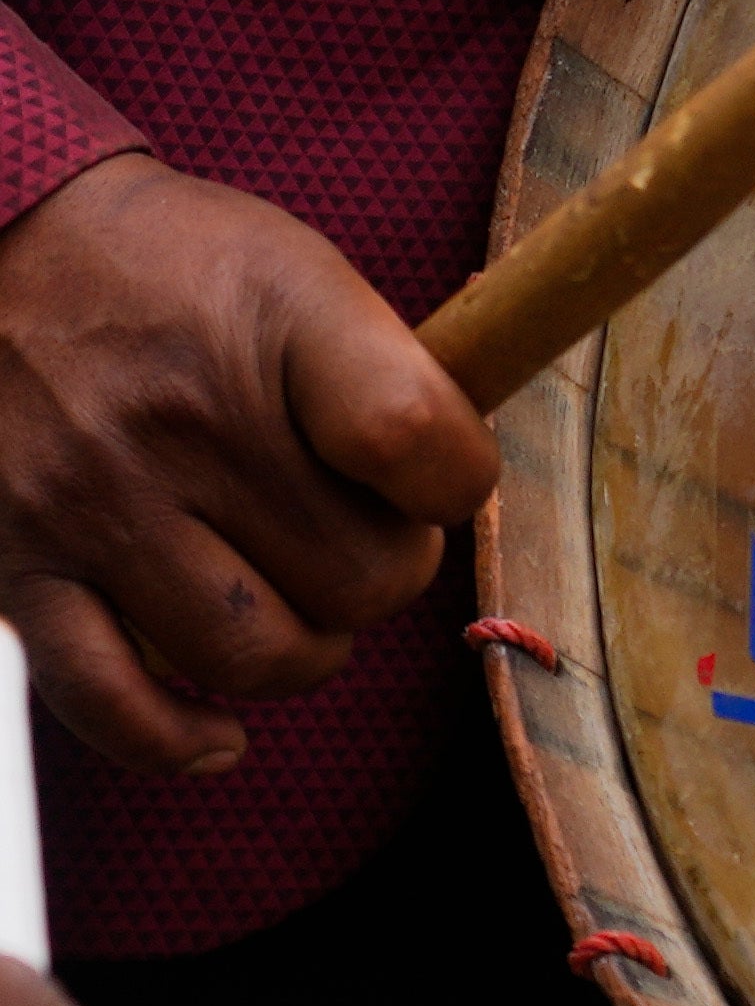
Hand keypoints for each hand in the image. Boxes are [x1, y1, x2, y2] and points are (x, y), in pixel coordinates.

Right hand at [0, 154, 499, 778]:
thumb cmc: (172, 266)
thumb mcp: (296, 266)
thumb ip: (381, 369)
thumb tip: (455, 484)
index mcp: (275, 322)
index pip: (413, 438)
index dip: (459, 483)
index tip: (441, 482)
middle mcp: (181, 421)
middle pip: (355, 574)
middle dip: (388, 574)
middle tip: (366, 540)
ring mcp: (92, 505)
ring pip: (255, 652)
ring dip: (308, 653)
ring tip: (306, 609)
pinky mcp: (16, 571)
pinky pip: (109, 702)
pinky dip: (177, 739)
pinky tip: (222, 735)